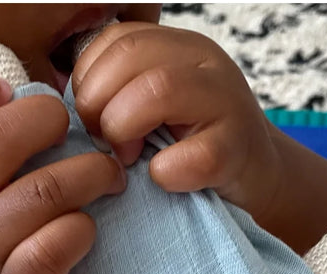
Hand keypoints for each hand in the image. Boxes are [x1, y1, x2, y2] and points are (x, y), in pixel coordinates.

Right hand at [0, 68, 124, 273]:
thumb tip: (18, 101)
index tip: (7, 97)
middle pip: (2, 139)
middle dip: (52, 123)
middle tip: (79, 132)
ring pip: (43, 191)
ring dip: (91, 176)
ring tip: (110, 177)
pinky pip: (58, 242)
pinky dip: (83, 227)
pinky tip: (87, 227)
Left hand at [72, 21, 280, 220]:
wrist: (258, 180)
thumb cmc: (197, 148)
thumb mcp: (159, 107)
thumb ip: (123, 91)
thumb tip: (68, 106)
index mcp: (179, 48)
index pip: (115, 39)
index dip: (87, 79)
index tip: (93, 118)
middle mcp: (205, 62)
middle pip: (129, 56)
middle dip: (99, 104)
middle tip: (106, 141)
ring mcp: (226, 103)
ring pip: (158, 90)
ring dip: (126, 129)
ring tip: (130, 157)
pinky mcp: (237, 150)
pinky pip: (191, 156)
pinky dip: (166, 173)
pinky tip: (165, 178)